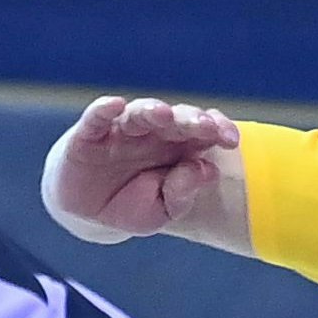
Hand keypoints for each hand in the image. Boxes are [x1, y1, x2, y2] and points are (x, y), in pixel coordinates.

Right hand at [44, 96, 236, 238]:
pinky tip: (115, 105)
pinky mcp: (89, 135)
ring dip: (152, 111)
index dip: (218, 130)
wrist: (86, 212)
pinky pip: (96, 118)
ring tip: (163, 115)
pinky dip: (104, 109)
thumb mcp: (161, 210)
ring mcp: (121, 131)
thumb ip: (183, 194)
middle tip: (204, 127)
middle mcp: (153, 133)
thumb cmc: (130, 205)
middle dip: (191, 120)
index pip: (203, 131)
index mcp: (178, 147)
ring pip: (140, 114)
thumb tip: (206, 170)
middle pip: (176, 119)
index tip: (231, 140)